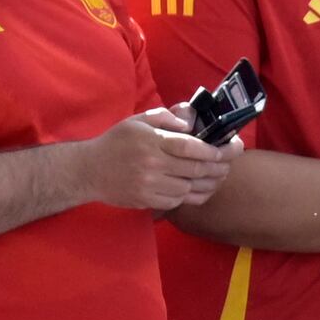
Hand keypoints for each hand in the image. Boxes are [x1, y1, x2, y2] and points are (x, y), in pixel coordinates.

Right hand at [88, 108, 237, 213]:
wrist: (89, 170)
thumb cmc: (116, 142)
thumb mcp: (138, 121)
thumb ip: (165, 117)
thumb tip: (190, 122)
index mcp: (151, 141)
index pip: (189, 147)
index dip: (214, 150)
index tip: (231, 148)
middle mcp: (151, 164)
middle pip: (195, 169)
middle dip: (219, 167)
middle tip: (230, 163)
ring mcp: (149, 185)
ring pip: (190, 188)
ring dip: (210, 183)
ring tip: (220, 176)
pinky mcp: (146, 200)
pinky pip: (178, 202)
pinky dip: (193, 196)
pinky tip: (202, 189)